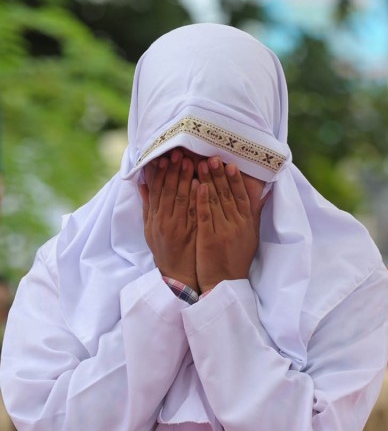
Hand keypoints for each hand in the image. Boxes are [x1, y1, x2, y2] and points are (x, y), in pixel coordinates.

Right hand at [140, 150, 198, 290]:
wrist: (179, 276)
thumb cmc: (166, 250)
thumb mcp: (151, 229)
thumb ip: (148, 206)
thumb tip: (142, 184)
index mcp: (155, 218)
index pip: (156, 191)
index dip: (160, 174)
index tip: (164, 157)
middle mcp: (164, 221)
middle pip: (168, 192)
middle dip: (173, 172)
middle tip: (178, 154)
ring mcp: (178, 227)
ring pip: (181, 200)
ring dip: (185, 180)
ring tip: (191, 162)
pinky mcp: (192, 233)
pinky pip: (194, 213)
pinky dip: (196, 198)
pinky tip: (200, 184)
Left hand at [195, 157, 264, 292]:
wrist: (225, 284)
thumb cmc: (236, 260)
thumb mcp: (251, 236)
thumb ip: (254, 214)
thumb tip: (263, 194)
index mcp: (247, 223)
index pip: (241, 196)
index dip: (236, 179)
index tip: (231, 163)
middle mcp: (237, 225)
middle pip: (228, 195)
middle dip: (219, 175)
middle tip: (212, 157)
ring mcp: (223, 231)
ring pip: (215, 201)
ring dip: (208, 181)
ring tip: (200, 164)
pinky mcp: (209, 239)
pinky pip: (205, 215)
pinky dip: (201, 200)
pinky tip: (196, 186)